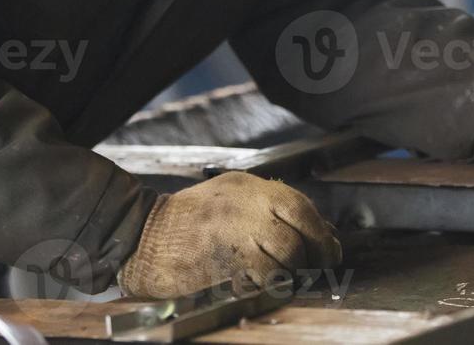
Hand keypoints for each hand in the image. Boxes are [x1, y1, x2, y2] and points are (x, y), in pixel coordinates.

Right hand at [118, 171, 341, 298]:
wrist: (142, 235)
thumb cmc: (190, 221)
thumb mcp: (234, 201)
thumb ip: (273, 211)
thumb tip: (321, 233)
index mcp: (249, 188)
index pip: (300, 205)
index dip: (322, 231)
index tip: (331, 250)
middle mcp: (244, 205)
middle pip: (298, 230)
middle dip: (314, 254)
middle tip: (315, 269)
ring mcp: (232, 231)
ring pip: (284, 257)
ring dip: (290, 273)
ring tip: (282, 278)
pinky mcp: (221, 260)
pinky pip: (261, 277)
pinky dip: (267, 285)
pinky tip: (258, 285)